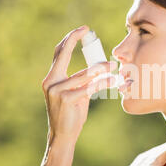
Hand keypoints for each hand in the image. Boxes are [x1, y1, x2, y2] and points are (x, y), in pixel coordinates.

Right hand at [41, 25, 116, 144]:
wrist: (63, 135)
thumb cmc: (71, 114)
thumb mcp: (77, 93)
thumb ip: (83, 80)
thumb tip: (99, 68)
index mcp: (52, 78)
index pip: (59, 53)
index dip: (69, 39)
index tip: (82, 29)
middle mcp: (50, 81)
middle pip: (63, 55)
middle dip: (74, 39)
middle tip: (88, 30)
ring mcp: (56, 91)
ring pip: (83, 75)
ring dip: (101, 69)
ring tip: (114, 66)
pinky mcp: (66, 99)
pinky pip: (87, 88)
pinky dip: (101, 83)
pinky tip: (111, 81)